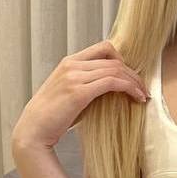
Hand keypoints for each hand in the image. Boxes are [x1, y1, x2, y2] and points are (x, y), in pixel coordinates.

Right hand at [10, 39, 148, 151]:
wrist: (33, 130)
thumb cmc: (52, 117)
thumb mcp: (68, 93)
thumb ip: (85, 84)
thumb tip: (110, 87)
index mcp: (69, 62)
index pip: (103, 48)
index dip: (122, 59)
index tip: (131, 76)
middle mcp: (72, 65)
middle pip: (113, 59)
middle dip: (132, 73)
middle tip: (143, 87)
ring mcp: (74, 77)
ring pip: (115, 70)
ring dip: (134, 82)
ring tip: (142, 94)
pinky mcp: (79, 92)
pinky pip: (112, 82)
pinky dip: (129, 88)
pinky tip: (137, 98)